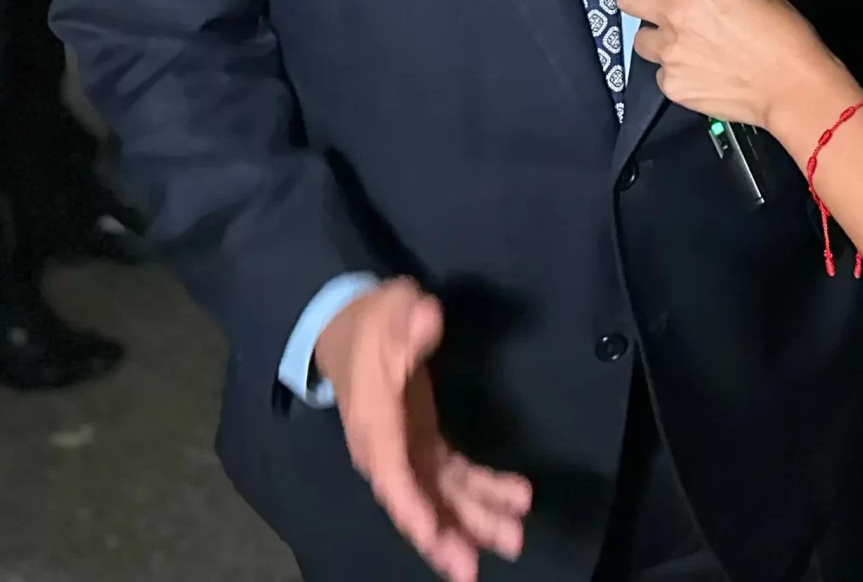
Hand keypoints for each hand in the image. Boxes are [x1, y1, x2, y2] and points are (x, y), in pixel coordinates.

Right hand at [317, 279, 530, 581]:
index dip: (412, 508)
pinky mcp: (422, 443)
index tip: (434, 536)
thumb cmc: (373, 319)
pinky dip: (480, 491)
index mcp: (375, 421)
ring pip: (439, 496)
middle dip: (445, 535)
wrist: (349, 325)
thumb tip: (428, 320)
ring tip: (512, 541)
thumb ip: (409, 320)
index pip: (392, 475)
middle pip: (416, 500)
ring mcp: (406, 449)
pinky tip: (513, 499)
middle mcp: (386, 448)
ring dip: (472, 520)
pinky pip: (451, 477)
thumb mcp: (392, 308)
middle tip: (473, 570)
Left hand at [606, 0, 856, 143]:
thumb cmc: (783, 32)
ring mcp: (669, 54)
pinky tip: (700, 69)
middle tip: (650, 0)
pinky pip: (659, 72)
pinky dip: (673, 68)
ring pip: (640, 39)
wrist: (791, 86)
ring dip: (656, 36)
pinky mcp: (672, 86)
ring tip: (685, 43)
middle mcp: (674, 16)